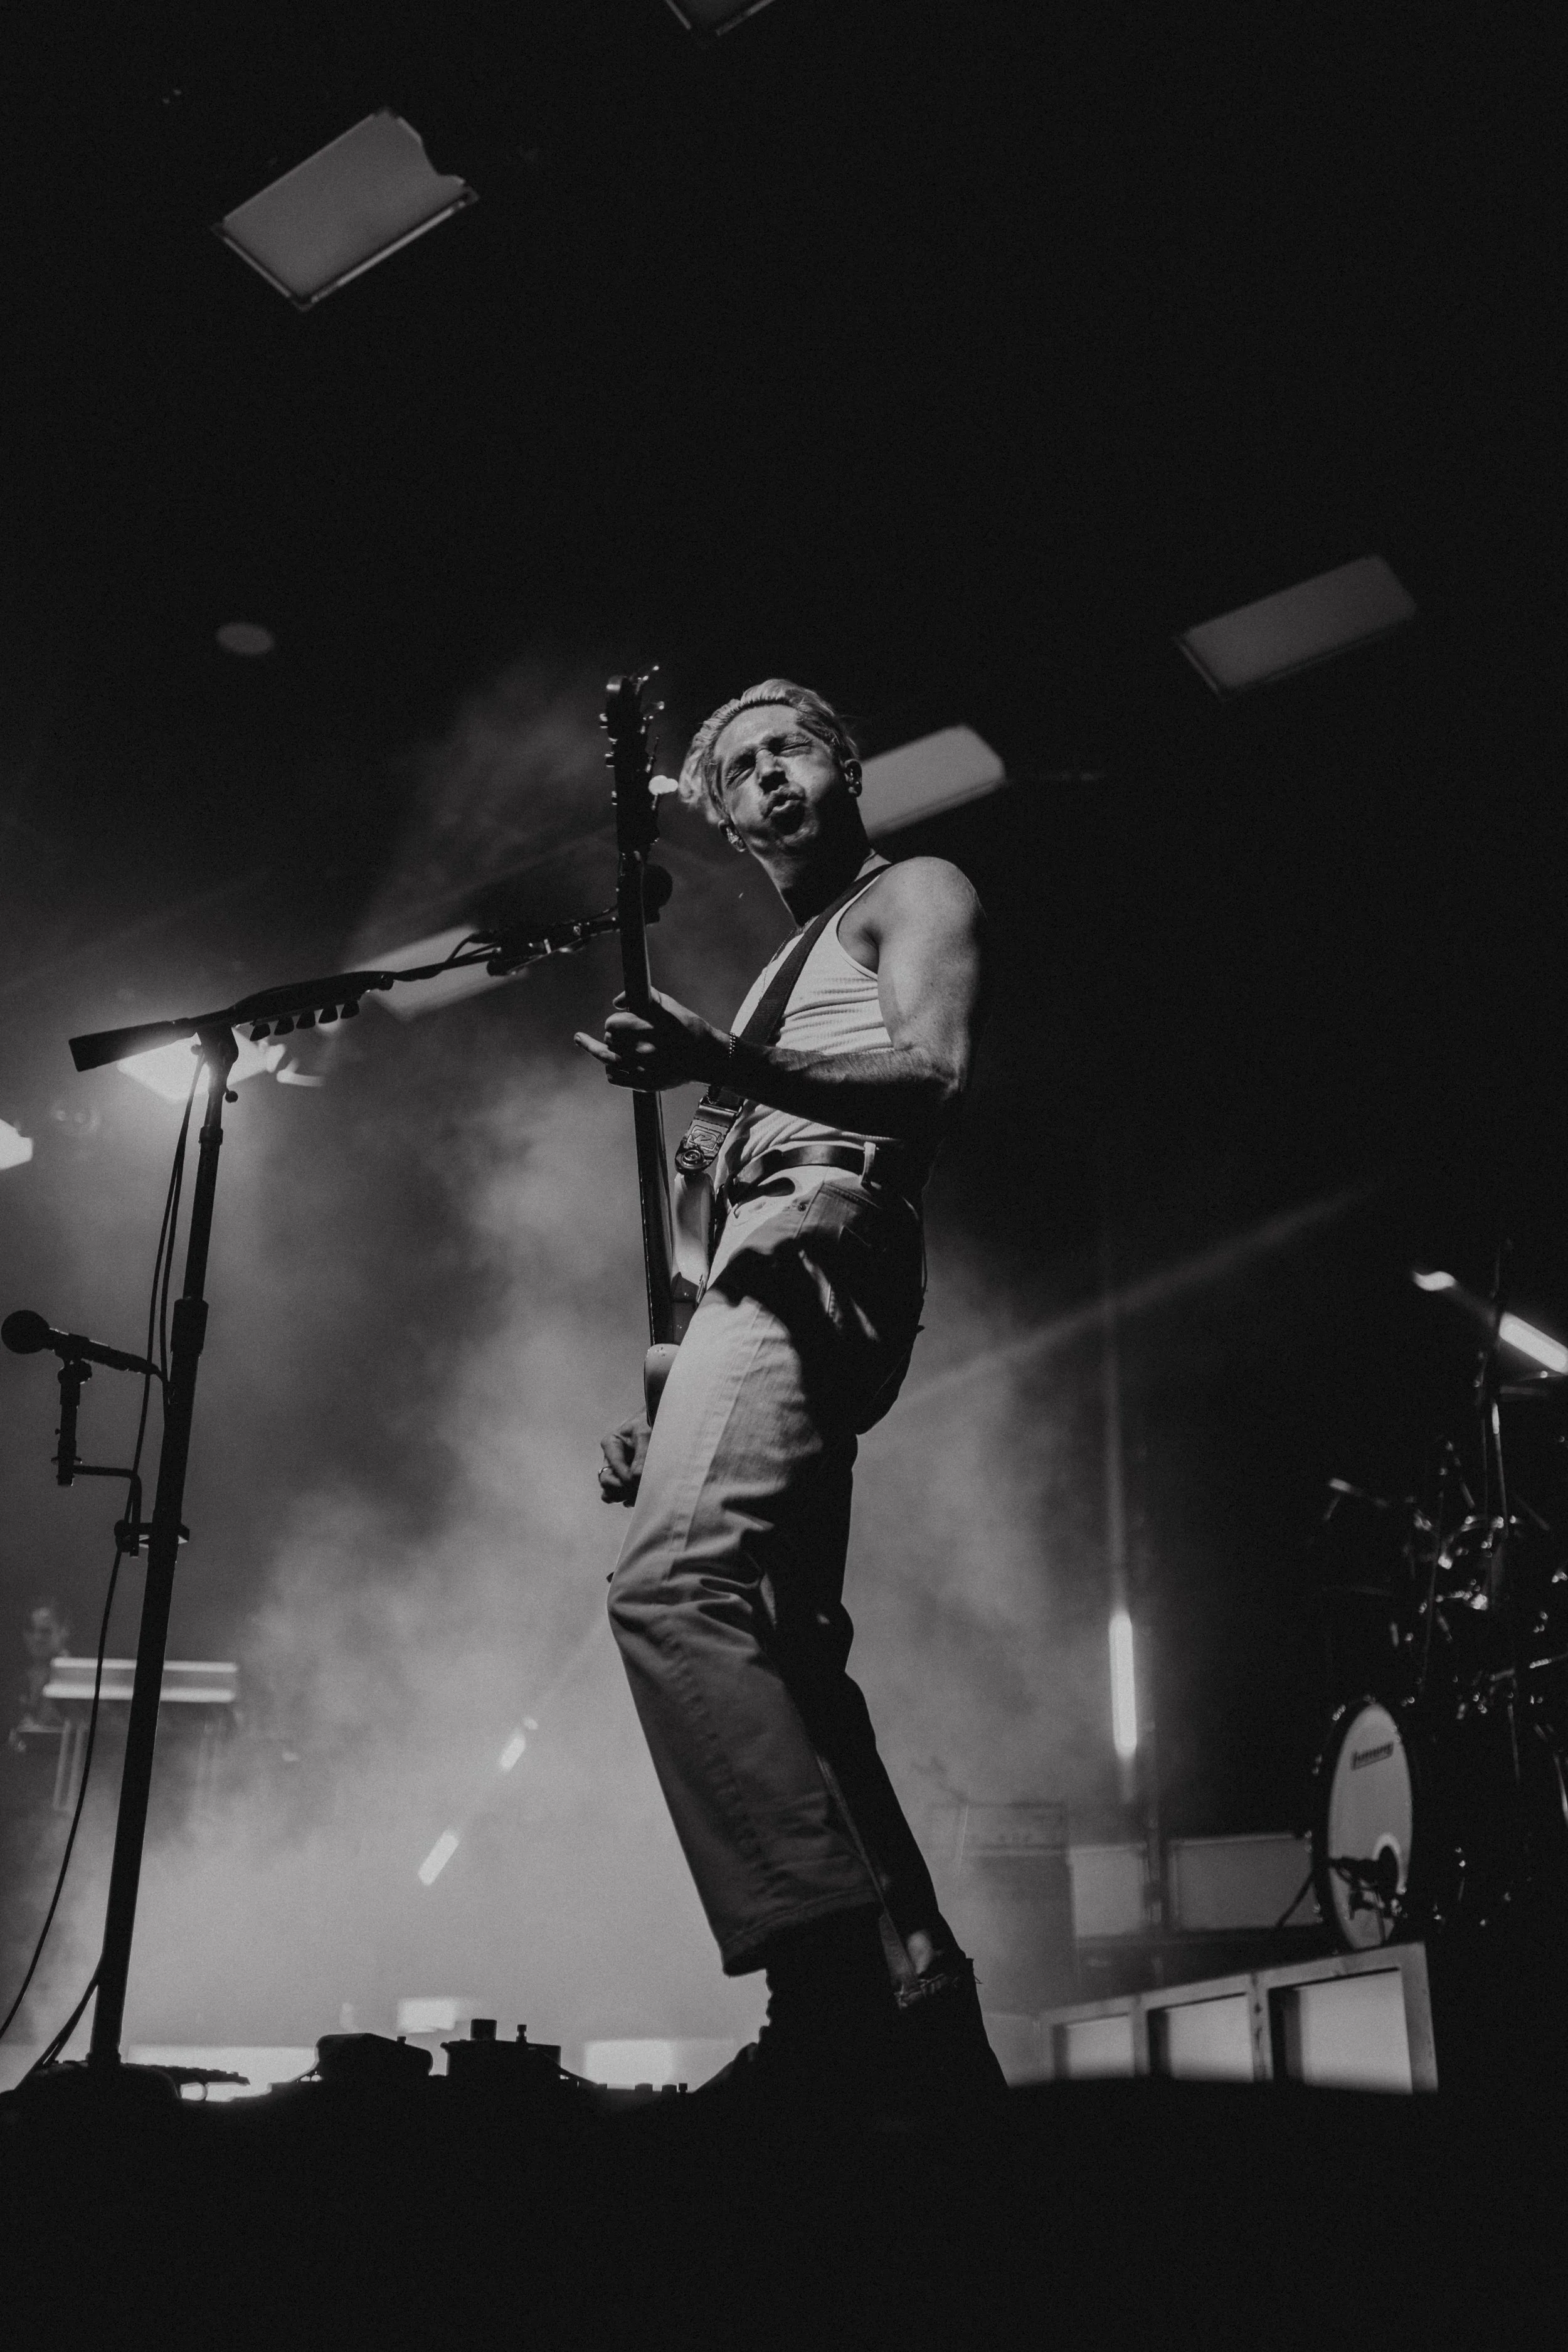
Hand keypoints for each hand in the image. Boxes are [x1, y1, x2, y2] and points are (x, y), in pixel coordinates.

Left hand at [573, 990, 725, 1092]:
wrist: (706, 1057)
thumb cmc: (687, 1028)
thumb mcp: (668, 1005)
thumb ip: (640, 997)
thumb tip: (616, 1002)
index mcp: (650, 1025)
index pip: (613, 1023)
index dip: (614, 1023)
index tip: (618, 1023)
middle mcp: (646, 1046)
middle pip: (609, 1039)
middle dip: (612, 1036)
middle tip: (620, 1036)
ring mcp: (644, 1066)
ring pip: (607, 1058)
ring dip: (605, 1051)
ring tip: (583, 1041)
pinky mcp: (645, 1083)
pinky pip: (613, 1077)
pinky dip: (612, 1070)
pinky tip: (616, 1064)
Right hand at [598, 1413, 650, 1505]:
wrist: (659, 1419)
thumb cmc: (650, 1423)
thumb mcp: (646, 1434)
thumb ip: (642, 1455)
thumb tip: (636, 1478)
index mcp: (611, 1445)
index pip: (614, 1468)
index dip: (627, 1478)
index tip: (641, 1480)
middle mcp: (611, 1459)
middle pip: (606, 1482)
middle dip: (621, 1489)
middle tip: (638, 1490)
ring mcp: (617, 1470)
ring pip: (610, 1491)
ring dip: (623, 1497)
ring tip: (639, 1496)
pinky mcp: (626, 1478)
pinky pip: (620, 1495)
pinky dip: (628, 1499)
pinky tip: (640, 1497)